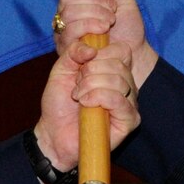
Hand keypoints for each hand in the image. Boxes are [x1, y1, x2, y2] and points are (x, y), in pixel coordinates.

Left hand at [33, 40, 141, 174]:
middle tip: (77, 86)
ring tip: (78, 97)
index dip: (100, 53)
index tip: (80, 66)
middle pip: (118, 64)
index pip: (121, 50)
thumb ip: (73, 51)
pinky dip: (98, 98)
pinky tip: (85, 105)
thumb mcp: (61, 70)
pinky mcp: (130, 120)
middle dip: (90, 72)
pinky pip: (119, 100)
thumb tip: (92, 49)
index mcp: (113, 70)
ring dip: (90, 86)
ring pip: (118, 80)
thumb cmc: (59, 103)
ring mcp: (129, 103)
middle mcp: (126, 85)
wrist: (53, 134)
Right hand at [55, 0, 156, 88]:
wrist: (133, 50)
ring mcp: (63, 32)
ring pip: (69, 14)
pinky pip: (70, 32)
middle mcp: (64, 14)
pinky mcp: (66, 48)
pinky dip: (89, 27)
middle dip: (96, 1)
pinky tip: (103, 31)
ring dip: (95, 15)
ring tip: (110, 22)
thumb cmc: (126, 24)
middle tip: (112, 10)